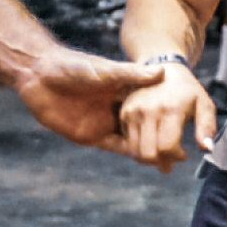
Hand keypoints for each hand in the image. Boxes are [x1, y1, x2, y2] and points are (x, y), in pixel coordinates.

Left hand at [11, 45, 168, 155]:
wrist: (38, 75)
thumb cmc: (71, 66)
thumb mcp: (103, 71)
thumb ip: (131, 75)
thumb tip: (161, 72)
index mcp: (121, 90)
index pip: (149, 104)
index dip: (167, 113)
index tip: (188, 119)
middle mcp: (115, 108)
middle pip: (144, 126)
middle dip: (162, 137)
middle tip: (183, 147)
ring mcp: (103, 122)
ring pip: (131, 140)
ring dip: (147, 149)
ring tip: (169, 159)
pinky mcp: (89, 135)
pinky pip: (113, 147)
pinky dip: (129, 154)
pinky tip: (147, 160)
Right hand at [116, 60, 219, 170]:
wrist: (163, 67)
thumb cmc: (187, 90)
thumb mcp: (204, 104)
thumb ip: (207, 127)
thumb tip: (207, 149)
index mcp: (170, 109)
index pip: (167, 147)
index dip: (177, 157)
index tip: (184, 154)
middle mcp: (148, 111)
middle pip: (149, 154)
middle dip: (162, 162)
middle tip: (172, 158)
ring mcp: (132, 112)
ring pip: (136, 152)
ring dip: (150, 158)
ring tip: (162, 151)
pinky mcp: (123, 114)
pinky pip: (127, 143)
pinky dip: (139, 149)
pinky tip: (152, 143)